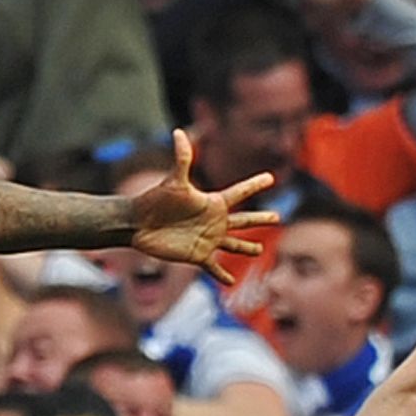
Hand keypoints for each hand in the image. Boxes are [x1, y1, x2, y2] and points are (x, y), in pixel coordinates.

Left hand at [128, 130, 274, 283]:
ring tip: (259, 252)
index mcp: (213, 203)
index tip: (270, 178)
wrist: (138, 223)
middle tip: (278, 217)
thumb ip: (182, 158)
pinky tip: (231, 284)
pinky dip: (222, 276)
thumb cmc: (155, 201)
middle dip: (260, 219)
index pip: (239, 192)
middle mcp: (214, 221)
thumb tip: (179, 131)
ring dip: (246, 248)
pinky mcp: (197, 256)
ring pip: (234, 245)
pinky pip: (214, 267)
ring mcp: (207, 239)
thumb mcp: (173, 181)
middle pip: (244, 220)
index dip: (254, 184)